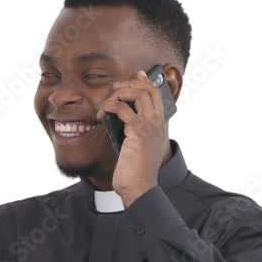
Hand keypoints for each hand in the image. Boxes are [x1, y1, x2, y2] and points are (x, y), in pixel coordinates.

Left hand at [98, 69, 168, 205]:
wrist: (139, 186)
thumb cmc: (135, 171)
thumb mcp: (137, 147)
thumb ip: (134, 131)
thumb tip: (120, 117)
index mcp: (160, 126)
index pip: (158, 94)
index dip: (147, 81)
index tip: (137, 75)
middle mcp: (159, 122)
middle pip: (149, 88)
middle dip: (130, 83)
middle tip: (115, 88)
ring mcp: (150, 125)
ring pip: (138, 92)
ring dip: (119, 93)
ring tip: (107, 103)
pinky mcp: (138, 130)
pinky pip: (122, 108)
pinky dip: (109, 106)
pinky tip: (101, 115)